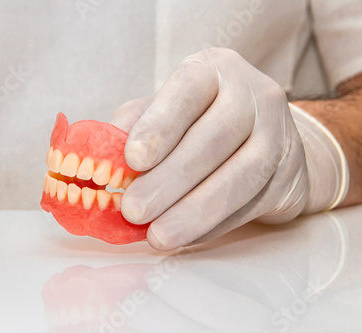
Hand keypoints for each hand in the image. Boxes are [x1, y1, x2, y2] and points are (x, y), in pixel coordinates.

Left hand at [112, 48, 316, 249]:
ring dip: (194, 212)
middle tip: (134, 210)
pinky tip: (186, 236)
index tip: (132, 159)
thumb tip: (102, 158)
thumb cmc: (202, 121)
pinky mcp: (290, 174)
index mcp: (215, 70)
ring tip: (158, 235)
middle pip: (213, 138)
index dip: (160, 125)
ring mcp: (279, 134)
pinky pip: (250, 204)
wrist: (269, 136)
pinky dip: (214, 225)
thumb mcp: (167, 110)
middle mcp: (254, 95)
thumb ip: (136, 125)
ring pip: (240, 176)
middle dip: (170, 180)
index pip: (187, 91)